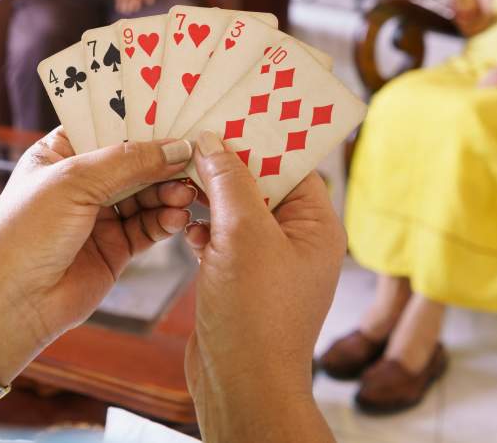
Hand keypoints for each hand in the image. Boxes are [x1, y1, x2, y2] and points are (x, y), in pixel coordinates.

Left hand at [0, 129, 196, 385]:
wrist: (10, 302)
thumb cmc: (25, 231)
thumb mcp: (74, 182)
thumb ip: (129, 162)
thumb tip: (178, 147)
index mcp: (60, 152)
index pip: (108, 125)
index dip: (143, 120)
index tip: (181, 114)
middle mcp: (81, 181)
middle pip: (134, 160)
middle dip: (164, 158)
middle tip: (195, 157)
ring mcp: (99, 215)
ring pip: (147, 194)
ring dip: (168, 191)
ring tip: (185, 192)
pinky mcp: (115, 248)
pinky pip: (149, 227)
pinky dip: (166, 220)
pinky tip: (178, 216)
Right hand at [181, 132, 341, 442]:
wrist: (241, 385)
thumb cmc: (256, 315)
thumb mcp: (244, 235)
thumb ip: (229, 181)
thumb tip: (212, 141)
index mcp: (317, 224)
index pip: (291, 163)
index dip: (258, 137)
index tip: (224, 112)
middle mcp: (297, 239)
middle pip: (259, 182)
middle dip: (225, 164)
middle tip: (191, 137)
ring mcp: (267, 260)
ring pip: (235, 209)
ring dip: (208, 197)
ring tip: (180, 179)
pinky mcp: (240, 278)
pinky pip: (220, 237)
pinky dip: (202, 228)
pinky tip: (185, 228)